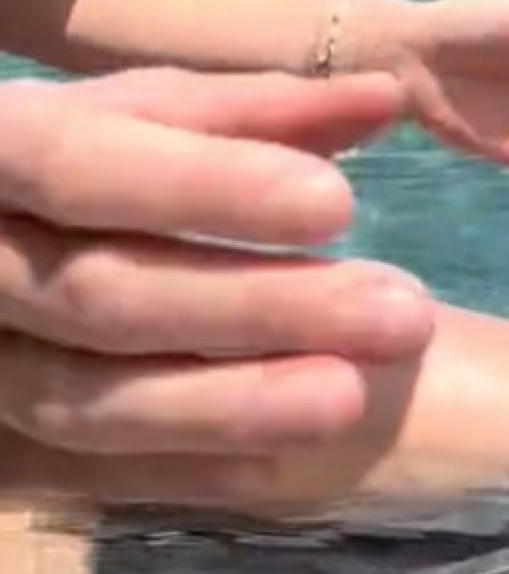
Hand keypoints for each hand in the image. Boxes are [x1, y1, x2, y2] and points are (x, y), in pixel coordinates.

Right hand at [0, 68, 432, 468]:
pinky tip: (288, 463)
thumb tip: (385, 97)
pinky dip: (190, 468)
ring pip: (91, 401)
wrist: (0, 246)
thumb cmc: (93, 161)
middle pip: (104, 296)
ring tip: (353, 395)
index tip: (339, 202)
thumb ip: (263, 110)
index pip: (81, 166)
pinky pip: (85, 476)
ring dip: (233, 404)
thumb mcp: (156, 118)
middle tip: (404, 313)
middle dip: (259, 307)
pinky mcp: (4, 449)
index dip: (207, 188)